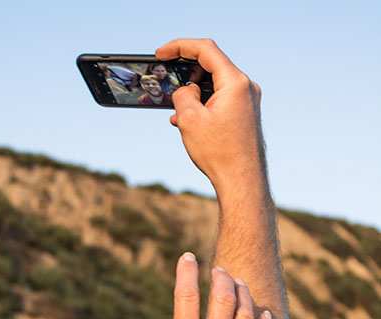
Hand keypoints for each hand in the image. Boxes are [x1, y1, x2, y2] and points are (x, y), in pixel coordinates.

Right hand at [156, 38, 262, 194]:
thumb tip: (186, 90)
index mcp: (235, 83)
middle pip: (211, 66)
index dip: (179, 46)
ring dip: (193, 93)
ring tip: (176, 109)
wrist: (242, 181)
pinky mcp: (245, 115)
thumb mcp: (189, 119)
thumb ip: (182, 95)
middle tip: (168, 81)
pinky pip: (221, 101)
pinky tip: (188, 120)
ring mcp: (248, 102)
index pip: (205, 50)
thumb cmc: (220, 153)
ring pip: (214, 86)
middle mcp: (246, 88)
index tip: (161, 53)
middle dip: (186, 73)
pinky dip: (203, 105)